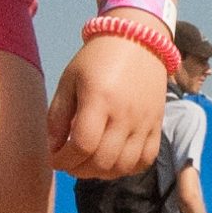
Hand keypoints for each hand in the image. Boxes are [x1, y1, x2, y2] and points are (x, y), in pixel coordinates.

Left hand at [50, 33, 169, 181]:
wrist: (138, 40)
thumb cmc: (97, 59)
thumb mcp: (69, 80)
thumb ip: (57, 115)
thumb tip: (53, 148)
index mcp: (99, 99)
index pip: (82, 145)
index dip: (64, 160)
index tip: (55, 158)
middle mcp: (125, 113)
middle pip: (102, 160)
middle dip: (79, 169)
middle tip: (69, 161)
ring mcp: (145, 121)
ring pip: (124, 165)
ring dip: (101, 172)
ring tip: (89, 163)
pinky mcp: (157, 123)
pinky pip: (146, 159)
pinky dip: (128, 168)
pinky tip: (114, 160)